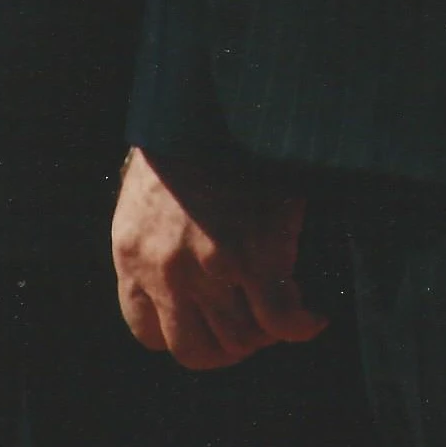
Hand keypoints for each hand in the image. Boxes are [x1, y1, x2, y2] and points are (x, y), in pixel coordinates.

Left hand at [111, 149, 328, 369]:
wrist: (217, 95)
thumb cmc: (190, 135)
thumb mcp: (148, 191)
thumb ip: (156, 239)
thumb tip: (188, 280)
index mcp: (131, 253)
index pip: (149, 336)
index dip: (186, 335)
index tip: (211, 322)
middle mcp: (165, 270)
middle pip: (196, 351)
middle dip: (228, 347)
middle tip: (253, 327)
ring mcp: (209, 266)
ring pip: (241, 340)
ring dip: (264, 334)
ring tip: (282, 312)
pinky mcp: (254, 254)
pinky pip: (280, 318)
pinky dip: (302, 325)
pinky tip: (314, 316)